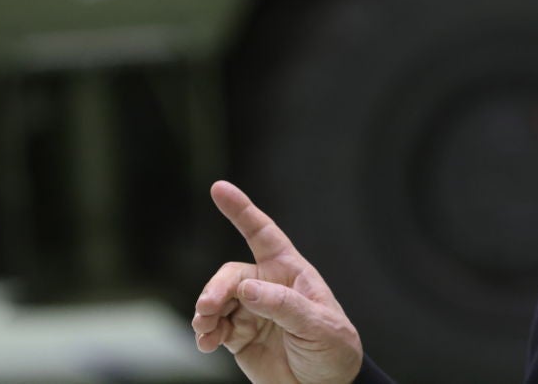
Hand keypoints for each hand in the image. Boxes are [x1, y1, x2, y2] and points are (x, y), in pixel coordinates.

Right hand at [193, 180, 362, 383]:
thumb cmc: (333, 349)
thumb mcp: (318, 325)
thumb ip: (283, 306)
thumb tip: (246, 288)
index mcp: (291, 273)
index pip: (264, 235)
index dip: (242, 210)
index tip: (219, 188)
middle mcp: (268, 286)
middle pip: (232, 275)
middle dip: (216, 288)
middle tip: (208, 308)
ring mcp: (252, 311)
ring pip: (217, 299)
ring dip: (205, 311)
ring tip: (205, 330)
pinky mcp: (239, 336)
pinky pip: (213, 326)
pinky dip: (204, 332)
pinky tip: (206, 342)